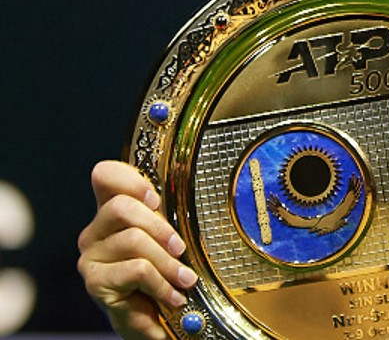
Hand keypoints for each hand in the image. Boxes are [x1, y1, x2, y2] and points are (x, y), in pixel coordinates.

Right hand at [77, 161, 197, 339]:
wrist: (155, 319)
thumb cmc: (165, 273)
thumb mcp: (170, 239)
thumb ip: (168, 216)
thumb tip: (190, 194)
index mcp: (115, 212)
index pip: (105, 176)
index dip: (129, 179)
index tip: (156, 199)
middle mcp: (97, 230)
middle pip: (120, 207)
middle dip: (159, 226)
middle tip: (180, 248)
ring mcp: (92, 256)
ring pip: (133, 240)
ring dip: (168, 262)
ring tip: (185, 280)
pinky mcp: (95, 281)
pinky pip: (137, 270)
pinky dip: (162, 283)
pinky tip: (173, 296)